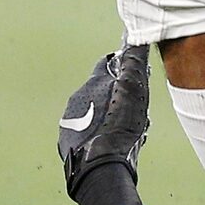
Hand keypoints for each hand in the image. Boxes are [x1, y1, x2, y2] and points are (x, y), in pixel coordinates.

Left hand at [59, 45, 150, 204]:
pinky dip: (97, 133)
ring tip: (125, 132)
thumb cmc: (119, 128)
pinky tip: (110, 144)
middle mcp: (77, 97)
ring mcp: (70, 119)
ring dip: (108, 116)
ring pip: (93, 110)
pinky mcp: (67, 140)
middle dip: (118, 96)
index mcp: (94, 83)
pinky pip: (85, 130)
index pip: (107, 62)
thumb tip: (137, 39)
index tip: (131, 69)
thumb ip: (134, 63)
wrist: (99, 166)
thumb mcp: (135, 91)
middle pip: (101, 88)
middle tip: (134, 110)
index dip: (121, 63)